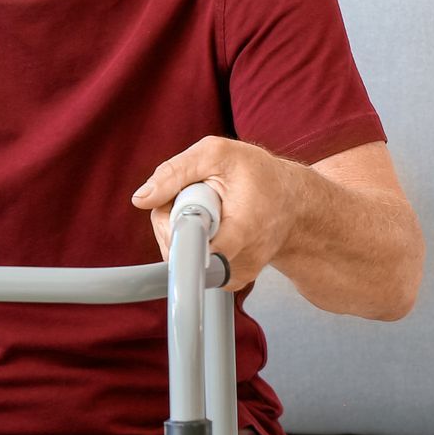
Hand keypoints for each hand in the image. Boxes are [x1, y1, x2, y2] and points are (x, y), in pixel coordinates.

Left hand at [131, 136, 306, 290]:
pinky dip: (192, 239)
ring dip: (183, 227)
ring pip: (180, 254)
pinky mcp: (226, 280)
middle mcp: (239, 262)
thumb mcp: (218, 154)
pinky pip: (190, 260)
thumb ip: (175, 172)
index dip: (178, 238)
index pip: (199, 252)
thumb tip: (140, 198)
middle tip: (199, 195)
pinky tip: (213, 225)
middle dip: (174, 217)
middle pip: (178, 248)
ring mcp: (232, 276)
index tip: (177, 227)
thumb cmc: (260, 175)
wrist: (293, 204)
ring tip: (211, 209)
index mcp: (242, 230)